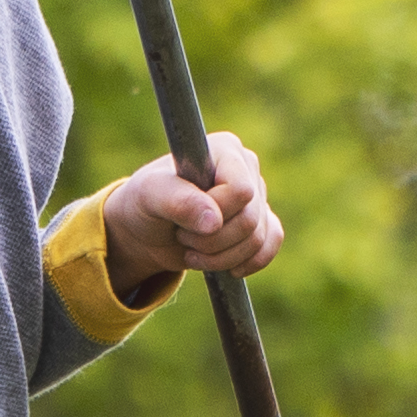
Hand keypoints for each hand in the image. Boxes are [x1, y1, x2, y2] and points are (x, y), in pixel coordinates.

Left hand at [97, 132, 283, 296]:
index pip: (240, 191)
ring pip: (258, 238)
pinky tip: (228, 268)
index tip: (182, 220)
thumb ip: (178, 202)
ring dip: (222, 257)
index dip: (215, 215)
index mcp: (224, 149)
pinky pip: (271, 244)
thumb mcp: (149, 197)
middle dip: (212, 242)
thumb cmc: (145, 203)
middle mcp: (246, 167)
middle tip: (183, 237)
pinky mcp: (260, 220)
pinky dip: (250, 262)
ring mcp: (257, 194)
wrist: (146, 231)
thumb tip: (215, 221)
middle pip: (250, 219)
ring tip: (192, 251)